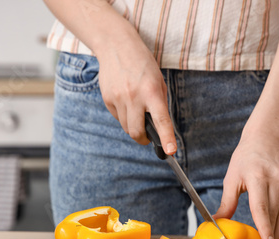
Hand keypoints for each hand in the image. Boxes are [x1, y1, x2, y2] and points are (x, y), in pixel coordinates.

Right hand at [96, 40, 176, 154]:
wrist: (116, 46)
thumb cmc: (142, 65)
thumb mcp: (158, 81)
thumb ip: (159, 103)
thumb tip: (158, 127)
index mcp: (152, 91)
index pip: (161, 120)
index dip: (167, 138)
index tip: (170, 151)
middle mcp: (134, 96)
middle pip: (137, 132)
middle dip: (143, 139)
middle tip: (148, 138)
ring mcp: (118, 98)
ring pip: (126, 127)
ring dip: (133, 126)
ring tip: (136, 110)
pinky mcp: (107, 99)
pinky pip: (117, 117)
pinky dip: (124, 115)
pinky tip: (125, 100)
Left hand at [214, 132, 278, 238]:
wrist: (268, 137)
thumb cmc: (246, 157)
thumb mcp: (232, 177)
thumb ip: (226, 202)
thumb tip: (216, 222)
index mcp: (258, 177)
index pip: (262, 208)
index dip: (265, 228)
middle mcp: (277, 180)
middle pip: (277, 215)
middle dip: (274, 238)